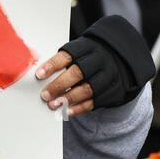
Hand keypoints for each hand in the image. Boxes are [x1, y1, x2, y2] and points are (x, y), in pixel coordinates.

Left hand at [37, 15, 154, 117]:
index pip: (68, 55)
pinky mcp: (113, 89)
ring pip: (87, 88)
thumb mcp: (80, 50)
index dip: (52, 65)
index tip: (39, 75)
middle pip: (78, 72)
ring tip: (54, 105)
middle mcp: (99, 60)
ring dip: (68, 98)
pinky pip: (95, 101)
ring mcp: (108, 75)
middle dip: (59, 85)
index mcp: (87, 47)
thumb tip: (40, 75)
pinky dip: (80, 108)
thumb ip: (63, 60)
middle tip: (45, 95)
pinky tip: (67, 111)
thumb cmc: (90, 56)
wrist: (120, 58)